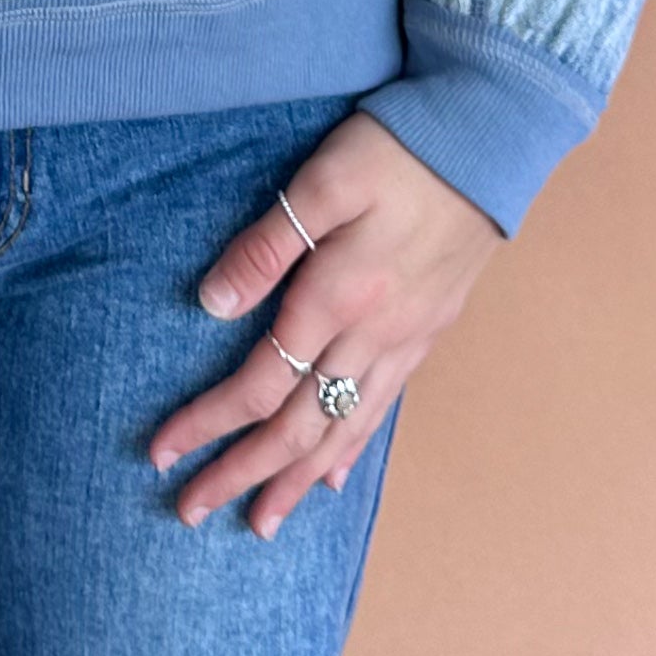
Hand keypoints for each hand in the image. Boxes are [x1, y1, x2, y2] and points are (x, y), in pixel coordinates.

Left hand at [148, 110, 502, 535]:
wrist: (494, 133)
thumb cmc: (399, 147)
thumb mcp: (322, 181)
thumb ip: (268, 247)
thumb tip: (210, 306)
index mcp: (338, 297)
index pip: (258, 383)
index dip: (208, 423)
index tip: (162, 453)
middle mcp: (373, 333)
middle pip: (297, 426)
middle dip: (242, 473)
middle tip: (192, 513)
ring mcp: (407, 337)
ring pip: (343, 429)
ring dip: (296, 479)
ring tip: (262, 522)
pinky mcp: (430, 329)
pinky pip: (384, 407)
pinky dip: (352, 447)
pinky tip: (334, 474)